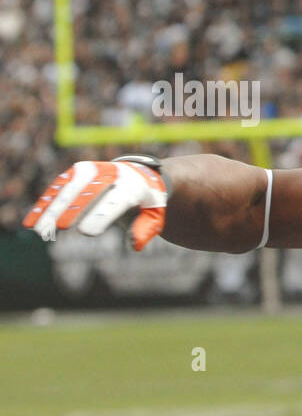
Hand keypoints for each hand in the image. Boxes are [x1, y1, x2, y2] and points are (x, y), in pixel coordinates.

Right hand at [23, 156, 168, 250]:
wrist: (140, 172)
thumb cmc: (147, 200)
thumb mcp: (155, 213)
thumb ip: (147, 228)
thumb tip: (135, 245)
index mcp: (132, 185)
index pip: (116, 201)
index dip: (101, 215)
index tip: (88, 232)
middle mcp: (109, 174)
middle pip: (87, 192)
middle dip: (71, 209)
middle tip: (58, 229)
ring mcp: (90, 171)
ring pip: (67, 189)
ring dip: (52, 208)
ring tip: (39, 230)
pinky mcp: (76, 172)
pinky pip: (58, 188)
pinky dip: (45, 204)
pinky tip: (32, 221)